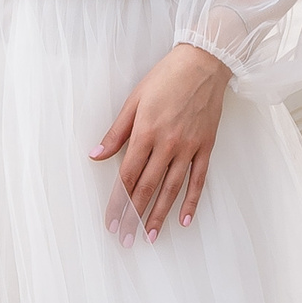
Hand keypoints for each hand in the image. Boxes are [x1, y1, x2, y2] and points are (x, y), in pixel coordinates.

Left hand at [89, 44, 228, 243]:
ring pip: (171, 189)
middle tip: (126, 239)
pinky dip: (192, 202)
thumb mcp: (134, 100)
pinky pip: (199, 180)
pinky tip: (184, 220)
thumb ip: (116, 132)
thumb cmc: (165, 78)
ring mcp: (189, 148)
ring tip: (150, 237)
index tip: (110, 221)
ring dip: (160, 215)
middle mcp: (167, 145)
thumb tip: (95, 155)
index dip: (117, 202)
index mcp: (145, 132)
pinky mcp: (206, 148)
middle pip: (147, 188)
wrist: (203, 63)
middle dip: (134, 216)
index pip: (127, 176)